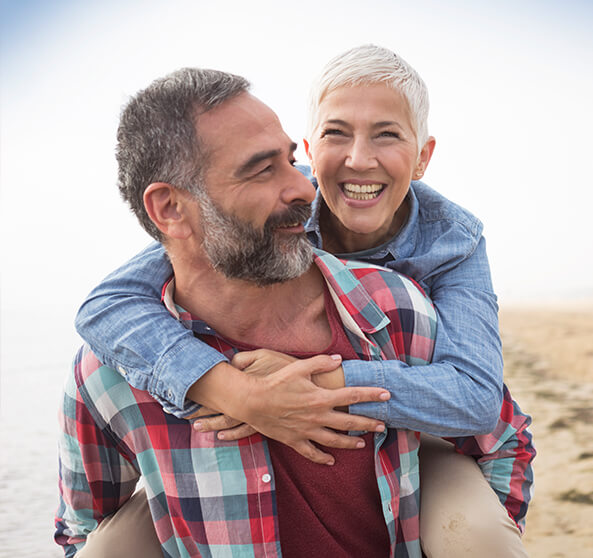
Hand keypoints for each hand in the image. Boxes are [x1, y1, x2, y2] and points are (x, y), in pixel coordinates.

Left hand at [190, 350, 298, 438]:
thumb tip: (230, 362)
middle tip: (187, 418)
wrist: (314, 389)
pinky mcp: (267, 424)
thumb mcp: (265, 355)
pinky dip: (233, 434)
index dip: (203, 395)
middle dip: (204, 414)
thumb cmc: (289, 369)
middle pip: (221, 410)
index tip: (187, 398)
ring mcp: (258, 416)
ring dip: (214, 426)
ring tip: (199, 427)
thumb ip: (245, 358)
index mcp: (245, 385)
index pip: (219, 391)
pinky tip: (224, 437)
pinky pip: (246, 431)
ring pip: (231, 423)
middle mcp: (249, 404)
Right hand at [193, 354, 389, 465]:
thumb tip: (338, 359)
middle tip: (382, 425)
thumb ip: (320, 363)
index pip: (352, 395)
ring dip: (351, 442)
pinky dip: (322, 458)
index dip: (371, 394)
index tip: (386, 394)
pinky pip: (312, 452)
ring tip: (362, 444)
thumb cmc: (275, 382)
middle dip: (368, 423)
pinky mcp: (295, 440)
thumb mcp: (298, 367)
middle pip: (349, 422)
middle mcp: (318, 416)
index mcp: (321, 397)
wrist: (252, 401)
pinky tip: (331, 460)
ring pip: (335, 440)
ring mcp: (307, 430)